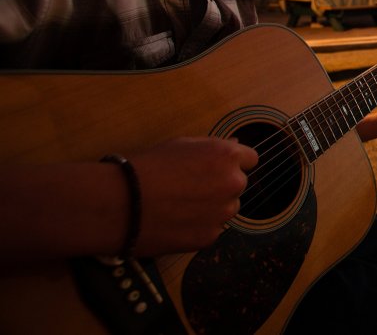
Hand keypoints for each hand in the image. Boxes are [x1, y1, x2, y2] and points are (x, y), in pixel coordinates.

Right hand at [131, 137, 256, 254]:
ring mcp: (223, 213)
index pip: (250, 159)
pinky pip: (212, 229)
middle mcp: (232, 184)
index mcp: (228, 156)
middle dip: (221, 185)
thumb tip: (235, 144)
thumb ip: (214, 147)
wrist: (122, 204)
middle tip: (192, 187)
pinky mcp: (210, 236)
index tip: (218, 167)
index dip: (233, 163)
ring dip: (212, 207)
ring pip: (226, 209)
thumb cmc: (148, 168)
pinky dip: (200, 226)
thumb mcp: (182, 144)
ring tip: (180, 205)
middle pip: (238, 185)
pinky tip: (177, 220)